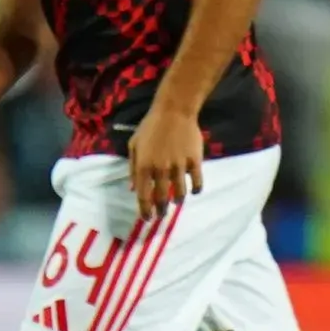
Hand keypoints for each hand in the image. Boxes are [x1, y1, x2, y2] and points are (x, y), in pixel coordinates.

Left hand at [126, 105, 203, 219]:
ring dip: (178, 201)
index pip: (143, 196)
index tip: (147, 218)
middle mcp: (160, 170)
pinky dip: (196, 189)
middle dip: (161, 211)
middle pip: (161, 198)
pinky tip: (194, 190)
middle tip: (162, 214)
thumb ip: (132, 168)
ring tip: (177, 201)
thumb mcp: (134, 145)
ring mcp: (179, 166)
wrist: (174, 111)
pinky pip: (197, 182)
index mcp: (143, 166)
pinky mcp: (195, 161)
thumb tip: (132, 189)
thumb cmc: (150, 127)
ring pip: (180, 193)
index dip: (145, 211)